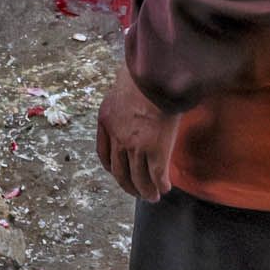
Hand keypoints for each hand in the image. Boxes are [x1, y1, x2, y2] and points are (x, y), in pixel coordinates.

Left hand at [95, 65, 174, 201]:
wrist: (153, 74)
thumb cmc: (142, 73)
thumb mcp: (122, 86)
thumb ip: (124, 100)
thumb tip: (134, 102)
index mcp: (105, 120)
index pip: (103, 153)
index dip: (111, 167)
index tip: (117, 173)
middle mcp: (117, 137)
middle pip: (119, 171)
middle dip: (128, 185)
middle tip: (136, 192)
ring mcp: (135, 146)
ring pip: (138, 178)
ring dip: (145, 190)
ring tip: (152, 196)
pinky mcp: (155, 150)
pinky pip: (157, 175)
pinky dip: (160, 184)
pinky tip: (165, 188)